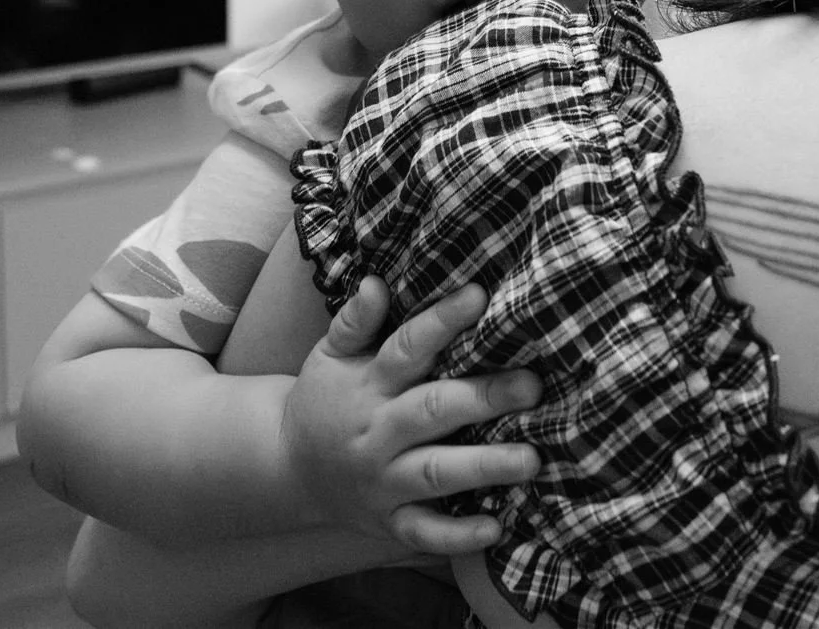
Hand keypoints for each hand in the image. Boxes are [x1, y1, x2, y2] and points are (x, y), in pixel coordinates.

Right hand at [282, 278, 541, 556]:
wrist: (286, 468)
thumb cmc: (324, 400)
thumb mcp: (328, 355)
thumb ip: (354, 321)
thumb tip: (376, 282)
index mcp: (368, 385)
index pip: (407, 348)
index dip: (441, 321)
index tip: (479, 296)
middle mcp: (377, 433)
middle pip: (432, 411)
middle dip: (483, 398)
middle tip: (532, 386)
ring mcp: (383, 481)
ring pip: (435, 474)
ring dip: (484, 467)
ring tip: (532, 459)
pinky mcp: (389, 521)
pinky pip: (424, 532)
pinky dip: (457, 535)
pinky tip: (495, 528)